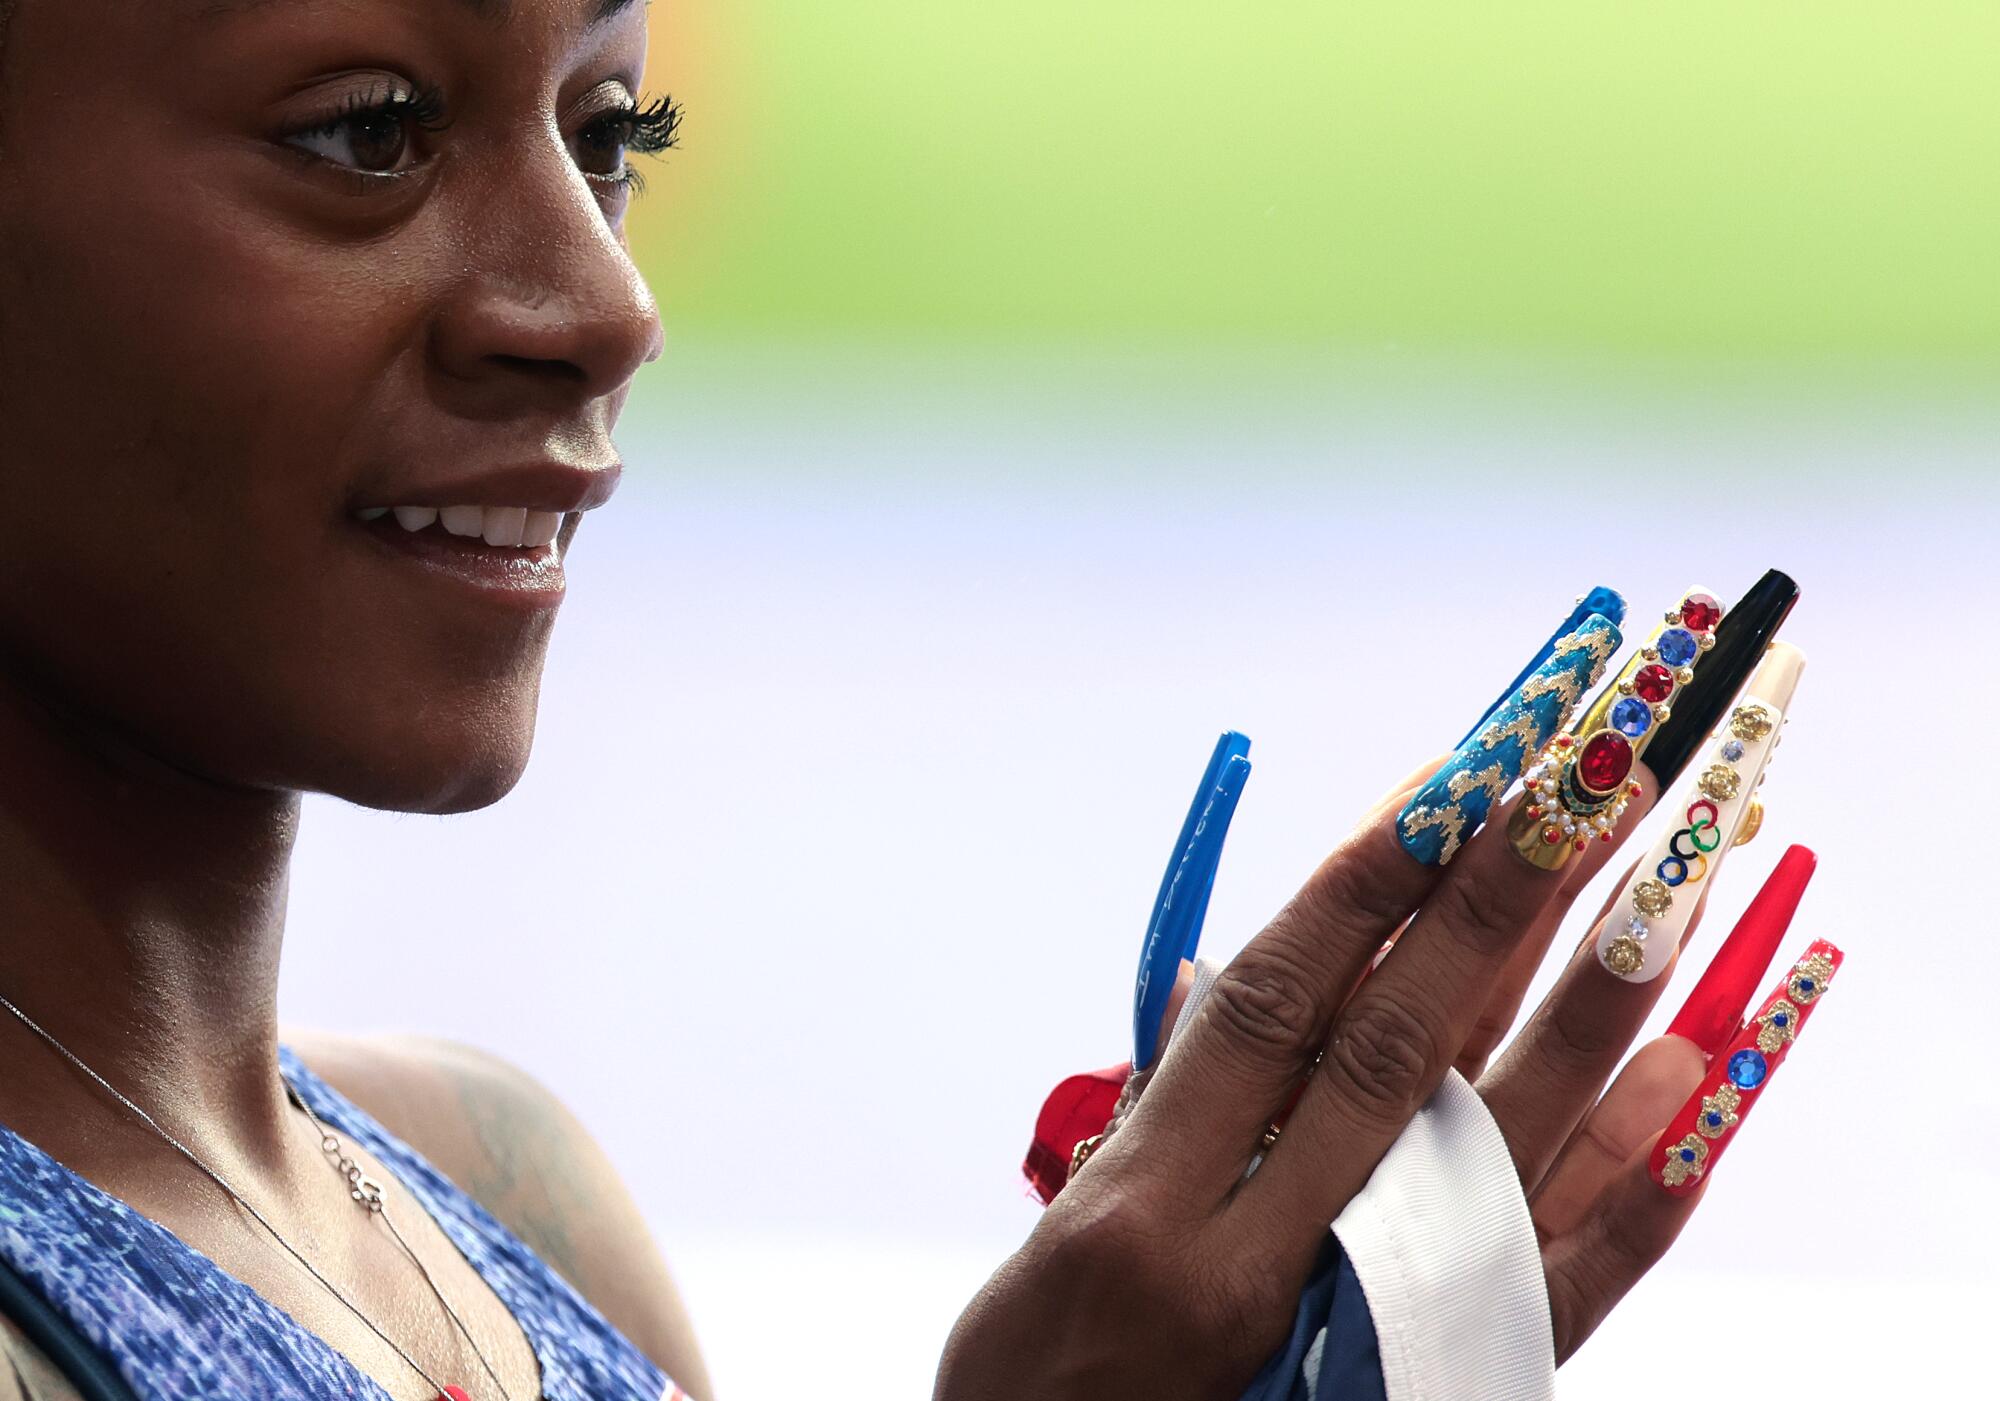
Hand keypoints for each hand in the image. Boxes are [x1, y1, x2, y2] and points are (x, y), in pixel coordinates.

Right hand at [936, 751, 1774, 1397]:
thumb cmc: (1041, 1385)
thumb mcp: (1060, 1238)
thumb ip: (1156, 1109)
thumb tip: (1228, 981)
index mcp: (1140, 1206)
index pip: (1274, 1006)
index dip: (1364, 883)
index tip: (1443, 767)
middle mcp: (1255, 1257)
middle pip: (1401, 1044)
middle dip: (1496, 895)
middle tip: (1580, 766)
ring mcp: (1358, 1329)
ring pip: (1498, 1144)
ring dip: (1588, 1004)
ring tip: (1662, 874)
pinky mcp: (1440, 1391)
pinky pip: (1560, 1286)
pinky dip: (1636, 1182)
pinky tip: (1691, 1074)